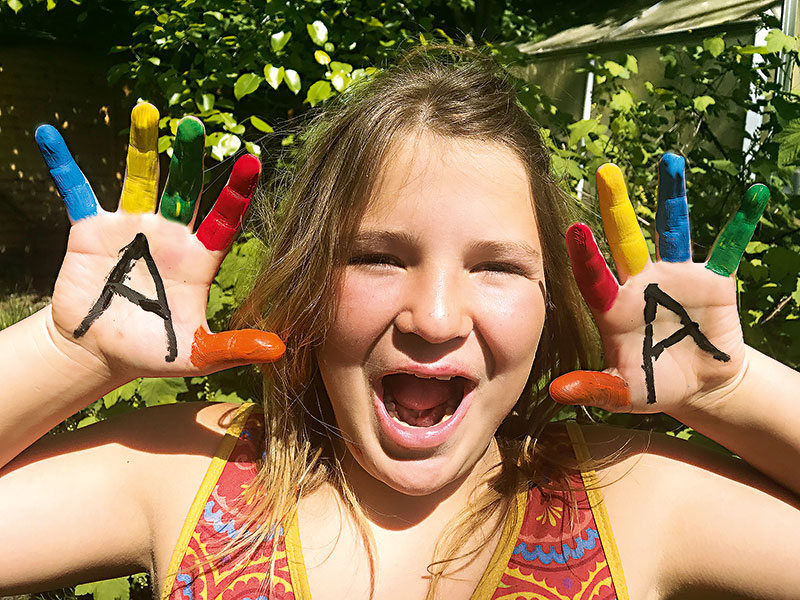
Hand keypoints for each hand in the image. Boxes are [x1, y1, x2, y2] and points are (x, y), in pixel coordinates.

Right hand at [37, 103, 283, 378]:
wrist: (101, 352)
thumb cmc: (155, 352)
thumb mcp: (197, 354)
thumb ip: (234, 347)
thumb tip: (278, 350)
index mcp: (200, 258)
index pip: (224, 219)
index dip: (237, 192)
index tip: (253, 160)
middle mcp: (170, 234)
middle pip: (185, 188)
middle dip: (190, 158)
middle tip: (196, 125)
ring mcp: (132, 227)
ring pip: (139, 179)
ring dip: (142, 146)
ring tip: (147, 110)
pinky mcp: (91, 230)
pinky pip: (76, 192)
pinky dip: (63, 165)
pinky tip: (49, 134)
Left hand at [550, 154, 768, 413]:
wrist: (696, 384)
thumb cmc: (652, 384)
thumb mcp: (624, 392)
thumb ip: (595, 388)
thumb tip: (558, 394)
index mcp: (612, 306)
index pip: (594, 277)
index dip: (585, 256)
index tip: (575, 230)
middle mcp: (640, 281)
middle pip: (625, 239)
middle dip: (616, 206)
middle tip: (605, 171)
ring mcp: (676, 275)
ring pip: (672, 230)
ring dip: (672, 197)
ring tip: (670, 161)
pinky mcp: (712, 280)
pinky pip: (727, 248)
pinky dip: (741, 224)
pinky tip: (754, 194)